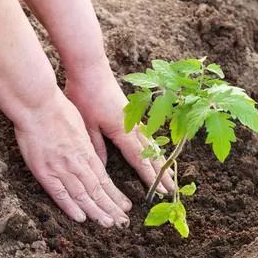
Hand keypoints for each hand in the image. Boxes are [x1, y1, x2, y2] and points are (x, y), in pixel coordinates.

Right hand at [14, 89, 131, 226]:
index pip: (104, 179)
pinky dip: (70, 207)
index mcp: (86, 151)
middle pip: (97, 190)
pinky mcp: (44, 171)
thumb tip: (92, 156)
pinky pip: (59, 193)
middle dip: (111, 208)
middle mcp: (77, 163)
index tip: (125, 206)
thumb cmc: (57, 109)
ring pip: (82, 195)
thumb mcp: (80, 125)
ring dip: (96, 211)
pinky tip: (81, 218)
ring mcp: (61, 168)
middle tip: (123, 222)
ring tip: (108, 224)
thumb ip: (86, 144)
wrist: (37, 104)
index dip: (115, 195)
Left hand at [65, 61, 174, 193]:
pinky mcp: (131, 112)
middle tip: (172, 189)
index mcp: (122, 130)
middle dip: (161, 172)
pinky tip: (155, 151)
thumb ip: (96, 147)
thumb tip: (103, 169)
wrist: (89, 67)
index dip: (149, 176)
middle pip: (150, 153)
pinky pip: (146, 134)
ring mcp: (133, 118)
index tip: (159, 191)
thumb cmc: (84, 94)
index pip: (139, 159)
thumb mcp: (86, 124)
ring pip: (151, 144)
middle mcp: (132, 126)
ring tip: (169, 174)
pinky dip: (153, 147)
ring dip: (160, 160)